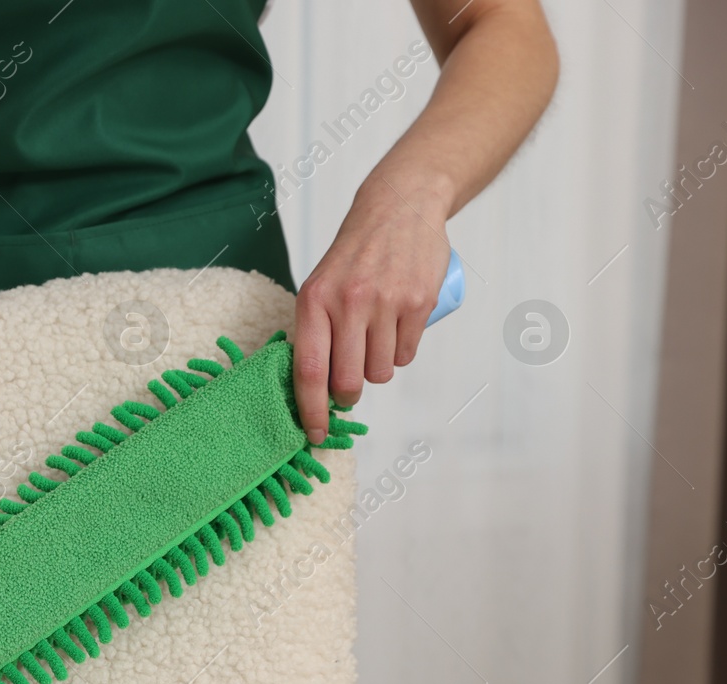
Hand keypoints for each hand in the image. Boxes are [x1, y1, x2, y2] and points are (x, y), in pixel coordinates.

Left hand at [292, 177, 450, 443]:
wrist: (399, 208)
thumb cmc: (354, 256)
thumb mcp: (320, 285)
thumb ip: (313, 330)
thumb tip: (307, 386)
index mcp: (314, 301)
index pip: (308, 369)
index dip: (310, 409)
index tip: (314, 434)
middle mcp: (348, 302)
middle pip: (347, 380)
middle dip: (347, 395)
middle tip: (348, 388)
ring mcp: (386, 302)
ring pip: (380, 372)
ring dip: (377, 370)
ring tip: (374, 341)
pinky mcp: (418, 301)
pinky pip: (406, 355)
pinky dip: (400, 353)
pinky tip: (396, 330)